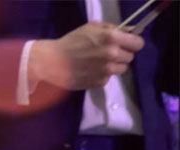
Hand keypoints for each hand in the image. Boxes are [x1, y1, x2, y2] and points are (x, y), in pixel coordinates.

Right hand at [30, 21, 144, 89]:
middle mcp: (112, 54)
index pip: (138, 43)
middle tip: (108, 53)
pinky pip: (108, 78)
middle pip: (130, 57)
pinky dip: (102, 75)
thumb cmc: (71, 41)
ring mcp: (106, 70)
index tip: (126, 44)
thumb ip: (113, 28)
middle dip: (121, 54)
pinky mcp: (99, 82)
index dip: (132, 43)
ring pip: (122, 69)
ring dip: (114, 66)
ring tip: (99, 63)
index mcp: (112, 38)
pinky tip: (90, 71)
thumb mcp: (91, 28)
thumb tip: (131, 31)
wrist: (52, 61)